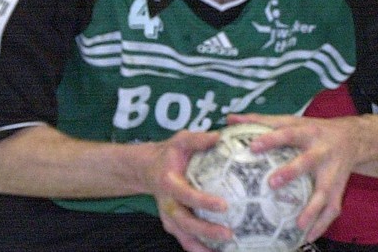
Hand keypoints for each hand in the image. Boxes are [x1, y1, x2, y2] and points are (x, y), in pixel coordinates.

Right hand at [150, 130, 232, 251]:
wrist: (149, 169)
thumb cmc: (170, 154)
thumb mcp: (180, 140)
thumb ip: (197, 139)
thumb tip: (218, 136)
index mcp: (169, 183)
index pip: (187, 195)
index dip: (204, 201)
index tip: (224, 205)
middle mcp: (167, 204)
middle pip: (186, 222)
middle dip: (206, 230)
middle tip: (228, 233)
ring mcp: (169, 217)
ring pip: (184, 237)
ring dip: (203, 246)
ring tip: (226, 249)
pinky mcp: (173, 225)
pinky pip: (186, 241)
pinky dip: (199, 249)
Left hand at [227, 112, 356, 242]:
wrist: (352, 139)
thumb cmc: (312, 129)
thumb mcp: (291, 121)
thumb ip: (261, 121)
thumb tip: (230, 119)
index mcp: (307, 132)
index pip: (287, 133)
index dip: (271, 139)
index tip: (253, 147)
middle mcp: (321, 151)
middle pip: (307, 161)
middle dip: (291, 172)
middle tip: (272, 183)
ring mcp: (332, 172)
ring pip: (324, 191)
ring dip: (312, 208)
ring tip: (298, 224)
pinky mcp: (339, 189)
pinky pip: (332, 209)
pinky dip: (321, 224)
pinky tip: (307, 237)